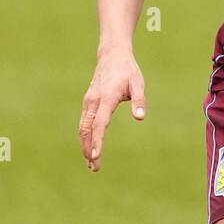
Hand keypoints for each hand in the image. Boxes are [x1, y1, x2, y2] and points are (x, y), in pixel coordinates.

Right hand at [79, 46, 146, 171]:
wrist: (112, 55)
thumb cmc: (128, 71)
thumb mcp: (138, 83)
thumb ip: (140, 100)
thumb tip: (140, 117)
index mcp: (106, 98)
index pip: (99, 124)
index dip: (97, 141)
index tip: (95, 156)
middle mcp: (93, 101)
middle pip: (86, 129)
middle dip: (88, 149)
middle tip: (94, 167)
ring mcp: (88, 101)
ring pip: (83, 127)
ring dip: (85, 145)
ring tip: (91, 164)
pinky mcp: (88, 102)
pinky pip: (84, 123)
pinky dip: (85, 136)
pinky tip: (89, 148)